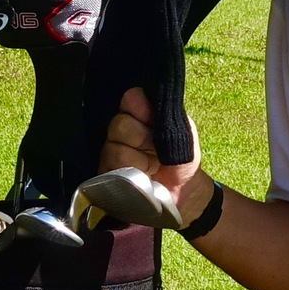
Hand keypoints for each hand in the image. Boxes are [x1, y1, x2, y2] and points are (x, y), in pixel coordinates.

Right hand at [99, 86, 212, 225]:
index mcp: (141, 113)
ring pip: (114, 148)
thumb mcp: (183, 131)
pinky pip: (112, 169)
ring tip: (151, 167)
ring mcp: (111, 150)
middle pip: (119, 123)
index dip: (141, 108)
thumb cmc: (181, 157)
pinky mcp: (105, 173)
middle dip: (141, 138)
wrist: (182, 191)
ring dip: (139, 160)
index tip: (153, 120)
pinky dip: (132, 175)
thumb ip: (167, 113)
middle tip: (156, 150)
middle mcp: (122, 128)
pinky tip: (142, 177)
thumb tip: (150, 101)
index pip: (130, 98)